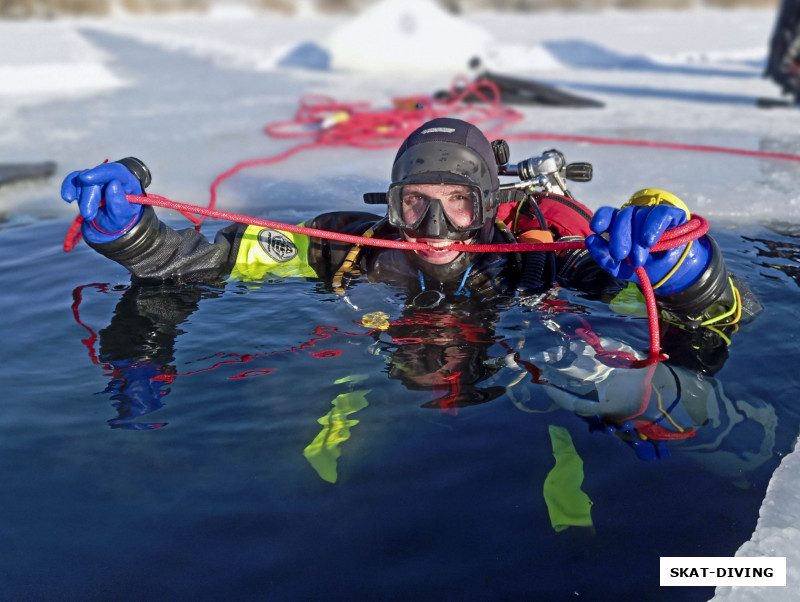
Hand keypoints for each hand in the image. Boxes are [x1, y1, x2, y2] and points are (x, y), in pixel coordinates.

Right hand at [61, 159, 147, 242]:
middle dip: (89, 197)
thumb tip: (113, 185)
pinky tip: (68, 198)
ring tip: (89, 215)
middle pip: (95, 177)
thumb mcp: (123, 217)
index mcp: (127, 181)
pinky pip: (72, 180)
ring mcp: (96, 178)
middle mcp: (111, 176)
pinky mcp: (83, 182)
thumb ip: (119, 205)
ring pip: (82, 180)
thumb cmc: (118, 219)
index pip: (115, 171)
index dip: (100, 173)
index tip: (86, 179)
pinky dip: (68, 188)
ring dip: (82, 199)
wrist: (108, 224)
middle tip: (88, 215)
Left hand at [585, 204, 708, 292]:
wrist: (673, 274)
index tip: (596, 228)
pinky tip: (649, 240)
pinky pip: (660, 213)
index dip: (601, 217)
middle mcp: (634, 216)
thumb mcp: (621, 268)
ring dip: (636, 240)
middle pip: (622, 216)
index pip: (607, 213)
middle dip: (619, 237)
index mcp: (619, 225)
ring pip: (640, 216)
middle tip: (620, 255)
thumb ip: (604, 257)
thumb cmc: (644, 268)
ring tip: (638, 260)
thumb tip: (590, 240)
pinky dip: (653, 226)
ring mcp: (651, 213)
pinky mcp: (671, 214)